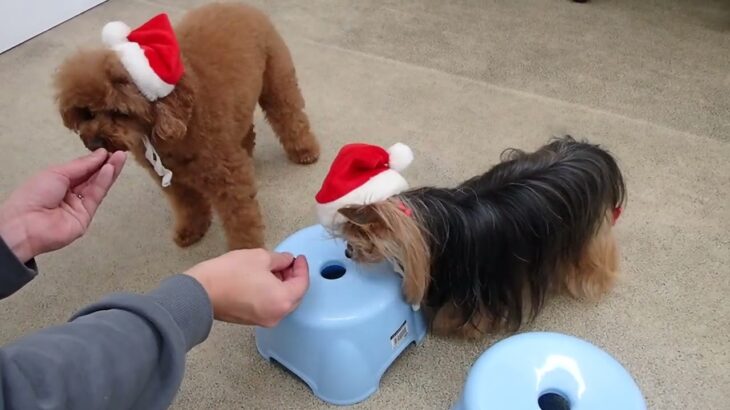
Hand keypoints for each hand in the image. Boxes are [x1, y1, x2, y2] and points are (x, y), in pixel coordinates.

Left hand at [0, 149, 126, 262]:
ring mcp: (79, 205)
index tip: (107, 151)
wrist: (26, 223)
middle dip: (106, 165)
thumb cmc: (32, 195)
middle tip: (120, 154)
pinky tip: (110, 170)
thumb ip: (81, 165)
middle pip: (92, 178)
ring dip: (109, 172)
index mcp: (58, 182)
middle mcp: (70, 194)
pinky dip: (104, 182)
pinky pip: (96, 196)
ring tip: (120, 158)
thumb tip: (99, 155)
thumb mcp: (56, 172)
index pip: (82, 170)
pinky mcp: (86, 216)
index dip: (94, 161)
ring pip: (97, 186)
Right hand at [185, 249, 309, 326]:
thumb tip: (287, 260)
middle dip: (293, 278)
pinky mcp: (251, 320)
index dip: (302, 268)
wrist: (200, 292)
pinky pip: (270, 306)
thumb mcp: (260, 257)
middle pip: (294, 296)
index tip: (298, 257)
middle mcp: (276, 315)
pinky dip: (272, 294)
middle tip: (288, 262)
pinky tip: (264, 280)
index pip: (302, 284)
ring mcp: (263, 320)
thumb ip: (280, 259)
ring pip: (282, 302)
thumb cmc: (230, 274)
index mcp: (282, 301)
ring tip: (275, 268)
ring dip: (282, 285)